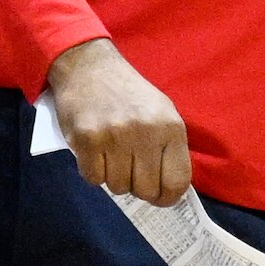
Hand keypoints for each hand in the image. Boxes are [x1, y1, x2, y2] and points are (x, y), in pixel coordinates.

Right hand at [48, 36, 193, 205]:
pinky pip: (93, 178)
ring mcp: (115, 136)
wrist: (88, 67)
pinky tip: (94, 154)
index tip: (159, 198)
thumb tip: (167, 189)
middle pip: (146, 190)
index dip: (168, 198)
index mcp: (170, 127)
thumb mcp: (161, 112)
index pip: (177, 181)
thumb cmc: (127, 93)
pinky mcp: (87, 139)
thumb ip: (167, 148)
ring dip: (113, 178)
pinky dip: (93, 172)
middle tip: (130, 174)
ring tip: (110, 157)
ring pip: (118, 187)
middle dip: (138, 189)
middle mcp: (145, 132)